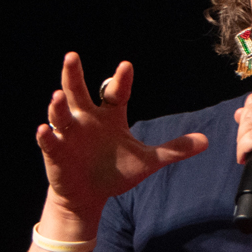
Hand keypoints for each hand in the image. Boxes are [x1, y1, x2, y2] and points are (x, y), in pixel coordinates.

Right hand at [37, 53, 207, 218]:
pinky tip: (45, 129)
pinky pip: (49, 141)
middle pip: (78, 92)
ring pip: (61, 114)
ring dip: (57, 105)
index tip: (126, 66)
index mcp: (109, 116)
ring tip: (57, 96)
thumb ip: (173, 149)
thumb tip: (206, 141)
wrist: (89, 195)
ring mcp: (69, 134)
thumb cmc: (115, 172)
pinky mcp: (56, 151)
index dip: (121, 80)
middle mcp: (87, 118)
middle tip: (72, 57)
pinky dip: (46, 135)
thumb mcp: (147, 161)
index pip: (116, 92)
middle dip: (74, 75)